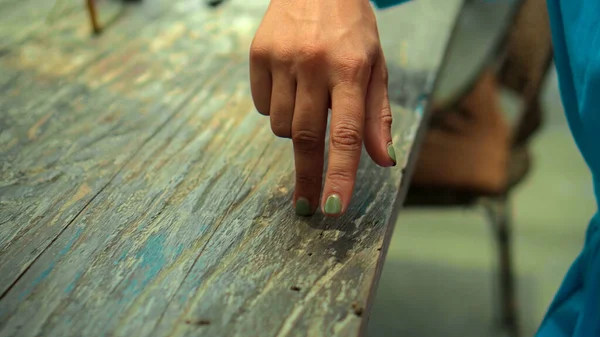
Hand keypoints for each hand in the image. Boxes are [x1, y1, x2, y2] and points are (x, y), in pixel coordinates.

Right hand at [250, 0, 395, 216]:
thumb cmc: (352, 29)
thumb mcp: (376, 66)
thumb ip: (378, 115)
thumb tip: (383, 160)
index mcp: (352, 68)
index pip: (346, 132)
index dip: (339, 174)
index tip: (333, 207)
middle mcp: (315, 64)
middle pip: (306, 137)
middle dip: (308, 177)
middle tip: (307, 206)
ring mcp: (282, 58)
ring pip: (280, 125)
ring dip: (293, 130)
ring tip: (307, 102)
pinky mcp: (257, 54)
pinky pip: (261, 105)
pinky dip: (274, 107)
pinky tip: (289, 85)